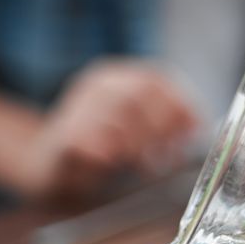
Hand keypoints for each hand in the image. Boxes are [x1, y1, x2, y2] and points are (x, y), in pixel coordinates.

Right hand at [22, 60, 198, 198]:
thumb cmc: (100, 150)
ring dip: (138, 144)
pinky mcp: (61, 136)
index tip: (193, 133)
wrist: (46, 166)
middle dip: (161, 127)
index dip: (181, 105)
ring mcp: (76, 107)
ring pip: (118, 116)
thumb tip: (199, 126)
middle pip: (141, 94)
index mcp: (118, 78)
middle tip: (165, 157)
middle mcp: (97, 84)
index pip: (158, 79)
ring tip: (143, 165)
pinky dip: (106, 153)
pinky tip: (111, 163)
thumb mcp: (136, 132)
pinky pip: (88, 140)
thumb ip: (164, 125)